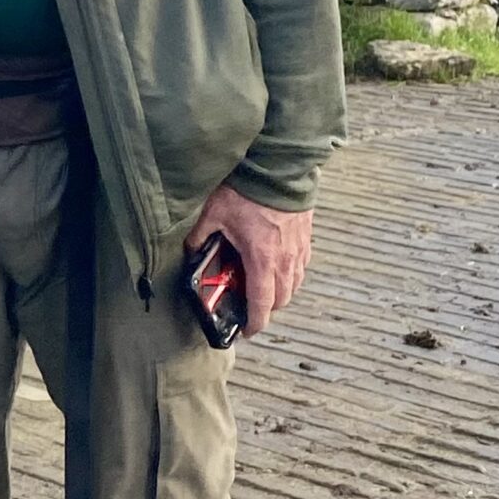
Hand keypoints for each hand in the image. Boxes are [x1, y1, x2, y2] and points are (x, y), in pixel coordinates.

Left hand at [188, 188, 312, 338]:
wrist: (278, 167)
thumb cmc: (247, 191)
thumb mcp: (214, 215)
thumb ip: (200, 237)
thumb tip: (192, 250)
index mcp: (262, 260)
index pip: (262, 305)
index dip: (254, 324)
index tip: (246, 331)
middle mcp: (285, 260)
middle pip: (281, 300)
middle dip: (265, 310)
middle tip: (249, 309)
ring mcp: (299, 249)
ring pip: (294, 285)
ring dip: (280, 294)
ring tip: (262, 289)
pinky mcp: (306, 238)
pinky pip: (301, 267)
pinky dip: (290, 275)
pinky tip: (276, 267)